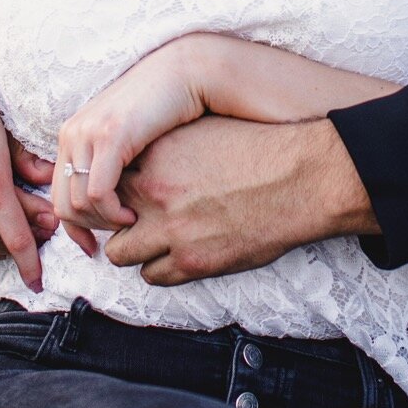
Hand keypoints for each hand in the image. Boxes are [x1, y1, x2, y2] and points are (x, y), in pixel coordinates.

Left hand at [51, 40, 210, 243]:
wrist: (184, 73)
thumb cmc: (164, 109)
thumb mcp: (127, 139)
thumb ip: (109, 165)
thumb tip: (104, 204)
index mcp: (72, 135)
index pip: (57, 195)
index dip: (73, 228)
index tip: (94, 247)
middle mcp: (72, 133)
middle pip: (61, 203)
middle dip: (89, 229)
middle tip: (118, 235)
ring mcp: (88, 133)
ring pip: (77, 203)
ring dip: (104, 223)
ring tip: (131, 222)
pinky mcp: (110, 136)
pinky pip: (98, 192)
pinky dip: (112, 213)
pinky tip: (132, 214)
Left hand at [104, 114, 376, 285]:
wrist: (300, 178)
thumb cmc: (260, 149)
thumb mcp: (204, 130)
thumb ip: (167, 145)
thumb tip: (142, 153)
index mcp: (157, 153)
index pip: (109, 175)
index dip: (117, 184)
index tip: (128, 187)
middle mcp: (155, 192)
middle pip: (106, 214)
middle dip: (118, 217)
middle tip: (136, 216)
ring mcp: (171, 230)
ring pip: (120, 252)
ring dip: (135, 246)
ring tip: (154, 239)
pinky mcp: (192, 262)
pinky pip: (152, 276)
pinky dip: (160, 268)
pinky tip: (178, 254)